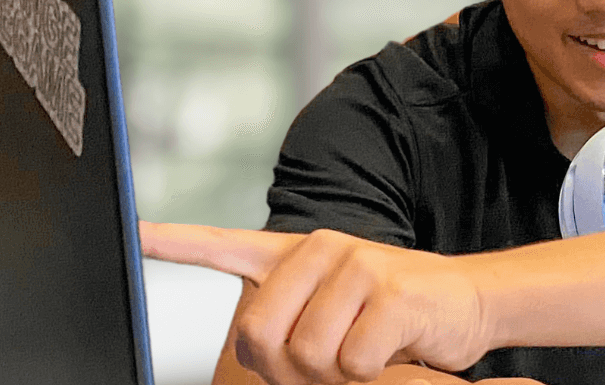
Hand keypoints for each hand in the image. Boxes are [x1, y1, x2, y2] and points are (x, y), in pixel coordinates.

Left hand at [140, 222, 494, 384]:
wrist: (467, 303)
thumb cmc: (393, 316)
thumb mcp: (335, 309)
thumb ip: (291, 320)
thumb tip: (255, 352)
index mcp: (298, 253)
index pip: (226, 245)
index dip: (177, 244)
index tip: (137, 234)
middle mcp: (323, 249)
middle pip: (261, 335)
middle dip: (288, 371)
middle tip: (327, 369)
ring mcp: (360, 266)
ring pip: (308, 354)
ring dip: (335, 377)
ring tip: (364, 359)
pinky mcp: (396, 293)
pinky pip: (355, 361)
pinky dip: (370, 374)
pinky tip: (394, 353)